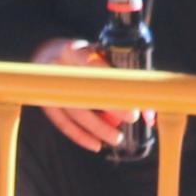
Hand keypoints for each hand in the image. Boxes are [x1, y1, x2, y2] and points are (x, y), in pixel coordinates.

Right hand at [26, 38, 137, 153]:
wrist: (48, 54)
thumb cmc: (84, 57)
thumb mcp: (101, 57)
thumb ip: (124, 79)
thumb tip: (150, 114)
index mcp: (75, 50)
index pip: (96, 67)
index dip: (114, 83)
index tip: (132, 95)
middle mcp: (59, 67)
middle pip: (86, 91)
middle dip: (111, 107)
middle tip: (132, 118)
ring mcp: (49, 86)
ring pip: (74, 111)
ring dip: (97, 128)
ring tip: (117, 138)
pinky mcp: (45, 101)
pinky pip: (62, 123)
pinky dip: (80, 136)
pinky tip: (95, 144)